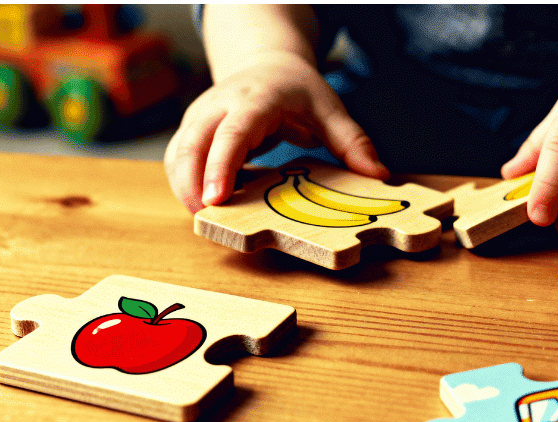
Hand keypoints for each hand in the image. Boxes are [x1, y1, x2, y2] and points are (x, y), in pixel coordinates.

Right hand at [164, 51, 385, 213]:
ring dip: (184, 186)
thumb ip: (353, 142)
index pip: (232, 133)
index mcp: (254, 100)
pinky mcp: (192, 131)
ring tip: (205, 219)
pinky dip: (185, 183)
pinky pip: (180, 159)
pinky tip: (207, 206)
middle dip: (191, 182)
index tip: (216, 198)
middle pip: (192, 143)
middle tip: (204, 218)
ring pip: (179, 152)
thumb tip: (379, 174)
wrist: (266, 65)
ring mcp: (200, 118)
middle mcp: (219, 106)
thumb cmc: (298, 90)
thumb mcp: (331, 108)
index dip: (221, 165)